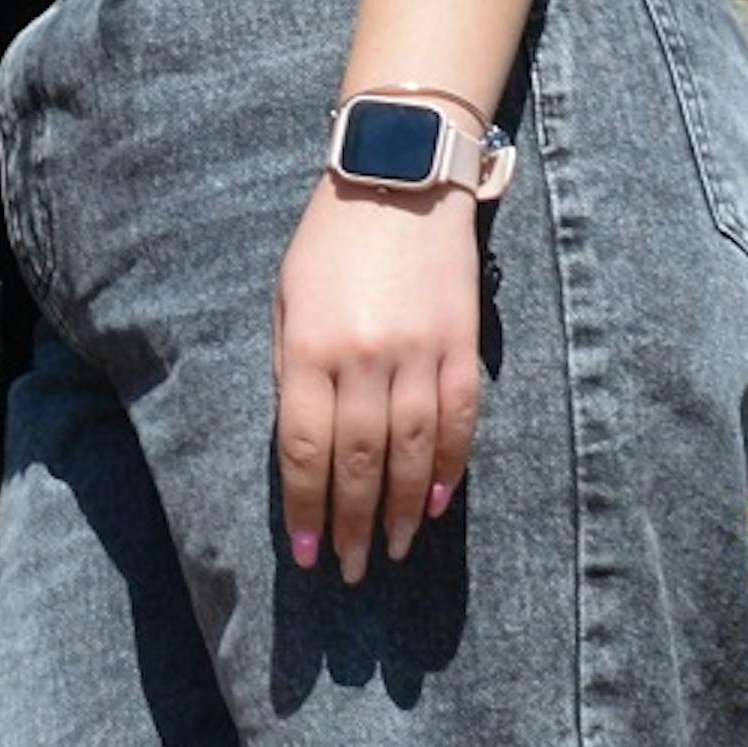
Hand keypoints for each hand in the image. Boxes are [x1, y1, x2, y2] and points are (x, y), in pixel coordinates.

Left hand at [273, 168, 488, 585]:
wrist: (399, 177)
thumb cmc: (328, 243)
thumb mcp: (286, 301)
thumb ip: (292, 371)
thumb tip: (304, 445)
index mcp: (308, 349)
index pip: (306, 450)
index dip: (306, 506)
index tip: (307, 550)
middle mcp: (363, 358)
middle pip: (358, 461)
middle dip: (350, 522)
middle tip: (348, 568)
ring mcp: (418, 351)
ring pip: (412, 449)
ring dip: (400, 508)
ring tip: (391, 550)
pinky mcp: (461, 342)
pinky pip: (459, 417)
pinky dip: (450, 465)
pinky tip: (437, 502)